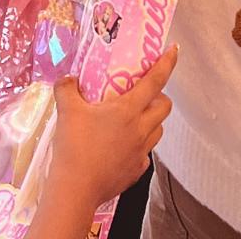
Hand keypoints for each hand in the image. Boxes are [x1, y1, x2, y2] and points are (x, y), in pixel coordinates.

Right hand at [43, 46, 176, 213]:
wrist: (76, 189)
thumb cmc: (74, 147)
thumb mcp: (66, 110)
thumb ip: (67, 88)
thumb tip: (67, 79)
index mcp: (128, 110)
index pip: (155, 81)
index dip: (167, 63)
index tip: (174, 51)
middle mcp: (140, 129)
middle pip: (165, 107)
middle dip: (160, 96)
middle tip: (144, 94)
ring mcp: (141, 152)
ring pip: (158, 130)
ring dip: (151, 121)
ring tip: (132, 120)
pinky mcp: (136, 171)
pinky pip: (145, 153)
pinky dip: (139, 146)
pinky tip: (121, 147)